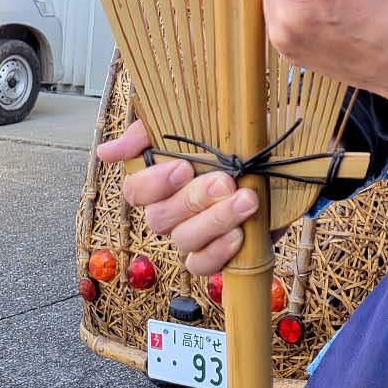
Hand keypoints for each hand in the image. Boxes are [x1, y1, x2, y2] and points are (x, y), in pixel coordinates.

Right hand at [97, 118, 258, 275]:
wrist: (281, 150)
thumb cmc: (234, 136)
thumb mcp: (195, 121)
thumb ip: (148, 133)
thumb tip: (106, 153)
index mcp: (161, 182)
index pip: (135, 192)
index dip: (154, 184)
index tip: (183, 166)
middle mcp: (172, 211)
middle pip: (160, 218)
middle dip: (194, 199)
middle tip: (225, 181)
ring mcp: (195, 235)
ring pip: (184, 241)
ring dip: (215, 220)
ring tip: (247, 199)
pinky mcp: (220, 253)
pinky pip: (203, 266)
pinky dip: (219, 251)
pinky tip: (240, 232)